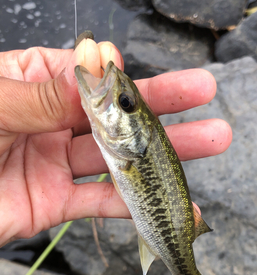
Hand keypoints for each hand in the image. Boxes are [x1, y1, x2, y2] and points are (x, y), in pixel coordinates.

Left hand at [0, 40, 231, 246]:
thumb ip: (43, 93)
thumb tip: (98, 69)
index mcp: (28, 84)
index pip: (87, 76)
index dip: (123, 79)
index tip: (155, 83)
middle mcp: (46, 121)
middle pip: (112, 114)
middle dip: (161, 108)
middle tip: (204, 97)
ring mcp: (53, 163)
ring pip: (115, 159)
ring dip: (162, 155)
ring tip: (208, 143)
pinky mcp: (54, 202)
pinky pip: (100, 202)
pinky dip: (135, 206)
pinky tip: (172, 205)